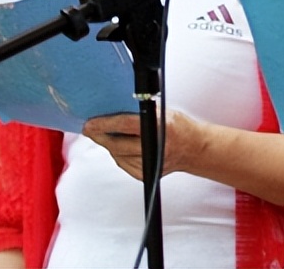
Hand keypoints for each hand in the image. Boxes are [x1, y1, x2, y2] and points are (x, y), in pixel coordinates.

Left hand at [82, 111, 209, 180]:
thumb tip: (112, 110)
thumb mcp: (161, 111)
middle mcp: (155, 147)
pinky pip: (123, 164)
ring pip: (117, 155)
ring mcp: (150, 163)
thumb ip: (139, 111)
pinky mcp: (146, 174)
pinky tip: (120, 146)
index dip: (104, 124)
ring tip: (106, 135)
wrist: (194, 149)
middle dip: (100, 136)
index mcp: (159, 126)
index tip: (89, 124)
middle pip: (117, 144)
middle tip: (90, 129)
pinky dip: (118, 154)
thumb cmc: (178, 126)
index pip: (124, 125)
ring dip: (109, 145)